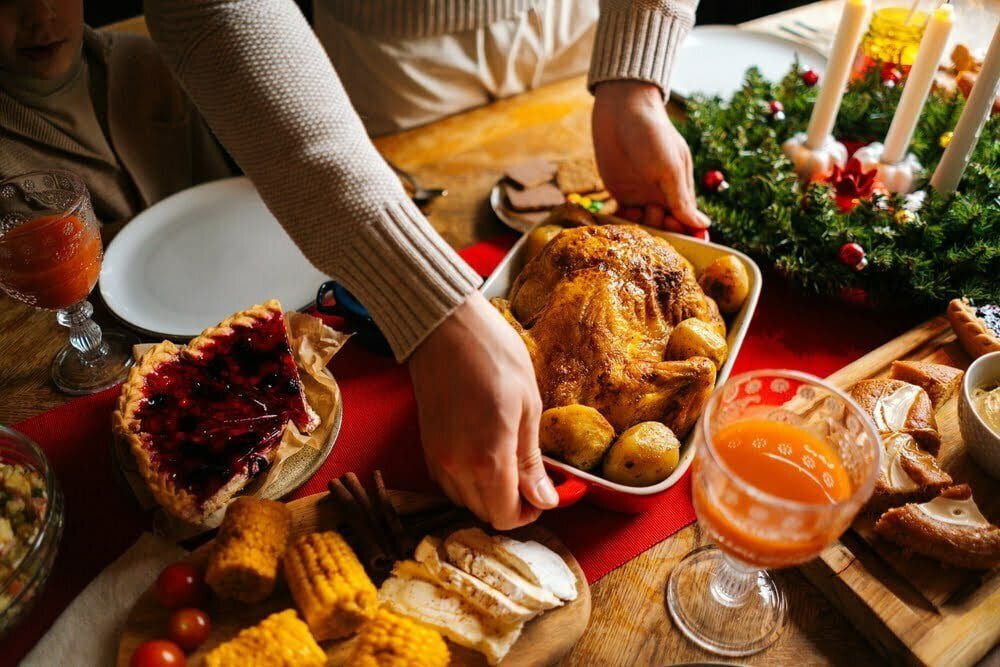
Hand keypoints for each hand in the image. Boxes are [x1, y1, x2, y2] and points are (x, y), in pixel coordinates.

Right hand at [408, 292, 556, 528]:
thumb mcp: (528, 406)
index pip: (505, 516)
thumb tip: (544, 499)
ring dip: (487, 494)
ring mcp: (437, 457)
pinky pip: (448, 482)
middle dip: (510, 504)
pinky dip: (467, 481)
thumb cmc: (493, 356)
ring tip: (507, 462)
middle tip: (529, 478)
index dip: (528, 513)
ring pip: (464, 501)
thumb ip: (532, 460)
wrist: (445, 327)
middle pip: (484, 513)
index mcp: (488, 458)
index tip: (541, 494)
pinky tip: (483, 454)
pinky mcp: (427, 446)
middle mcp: (457, 466)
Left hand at [592, 80, 710, 230]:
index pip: (686, 221)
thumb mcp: (670, 167)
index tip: (679, 245)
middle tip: (652, 230)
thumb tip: (702, 225)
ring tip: (635, 225)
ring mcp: (640, 195)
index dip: (684, 235)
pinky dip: (622, 225)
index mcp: (680, 189)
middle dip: (660, 234)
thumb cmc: (653, 134)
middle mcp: (662, 195)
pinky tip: (619, 230)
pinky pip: (622, 216)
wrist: (621, 110)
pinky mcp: (618, 193)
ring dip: (640, 231)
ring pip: (643, 225)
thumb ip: (682, 199)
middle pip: (664, 227)